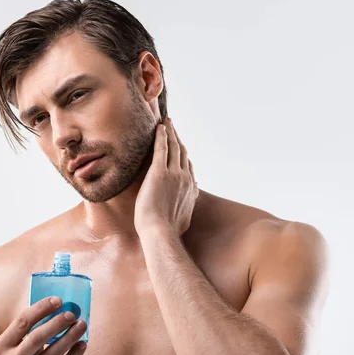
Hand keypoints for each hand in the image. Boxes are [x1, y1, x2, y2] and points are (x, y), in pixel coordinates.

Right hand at [0, 296, 87, 354]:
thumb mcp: (10, 349)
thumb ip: (26, 332)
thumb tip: (56, 307)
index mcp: (2, 346)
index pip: (22, 322)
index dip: (41, 309)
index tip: (58, 300)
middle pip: (37, 338)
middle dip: (56, 323)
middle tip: (72, 313)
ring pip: (52, 353)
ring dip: (70, 337)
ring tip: (82, 324)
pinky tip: (82, 344)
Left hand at [135, 118, 198, 236]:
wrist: (161, 232)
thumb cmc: (169, 230)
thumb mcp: (185, 216)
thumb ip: (189, 203)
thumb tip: (194, 195)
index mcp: (190, 188)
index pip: (187, 165)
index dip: (183, 154)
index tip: (179, 146)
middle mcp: (185, 178)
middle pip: (182, 153)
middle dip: (177, 138)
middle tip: (173, 126)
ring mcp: (173, 174)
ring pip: (173, 147)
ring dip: (170, 133)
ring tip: (167, 122)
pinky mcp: (159, 172)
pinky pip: (161, 149)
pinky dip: (161, 136)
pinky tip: (160, 127)